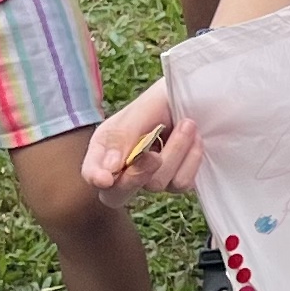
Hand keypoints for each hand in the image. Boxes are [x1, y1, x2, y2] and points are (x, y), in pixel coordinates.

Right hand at [84, 77, 198, 196]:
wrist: (197, 96)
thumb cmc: (161, 100)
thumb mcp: (140, 111)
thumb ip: (122, 137)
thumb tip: (109, 168)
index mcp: (105, 148)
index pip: (92, 172)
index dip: (95, 178)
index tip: (106, 178)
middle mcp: (124, 168)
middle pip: (117, 195)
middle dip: (137, 175)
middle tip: (154, 156)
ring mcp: (150, 178)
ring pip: (156, 184)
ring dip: (175, 152)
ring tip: (187, 124)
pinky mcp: (175, 182)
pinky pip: (181, 183)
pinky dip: (191, 159)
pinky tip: (196, 139)